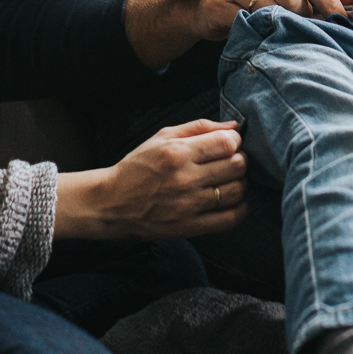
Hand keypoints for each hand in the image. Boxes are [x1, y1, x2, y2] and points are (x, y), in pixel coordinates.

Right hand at [54, 119, 246, 239]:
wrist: (112, 202)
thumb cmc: (138, 166)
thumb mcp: (162, 136)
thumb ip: (199, 127)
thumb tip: (233, 127)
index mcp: (178, 153)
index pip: (228, 143)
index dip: (235, 141)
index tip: (228, 145)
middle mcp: (185, 178)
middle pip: (237, 166)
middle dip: (239, 160)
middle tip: (229, 162)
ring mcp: (189, 205)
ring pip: (237, 191)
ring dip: (239, 183)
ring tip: (227, 181)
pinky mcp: (190, 226)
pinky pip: (231, 219)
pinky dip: (240, 209)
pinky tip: (231, 201)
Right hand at [191, 0, 352, 40]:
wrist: (210, 9)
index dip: (329, 1)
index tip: (342, 21)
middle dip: (303, 17)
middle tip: (303, 28)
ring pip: (272, 9)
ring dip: (282, 25)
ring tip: (282, 30)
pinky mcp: (217, 1)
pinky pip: (250, 21)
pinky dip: (261, 31)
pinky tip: (262, 33)